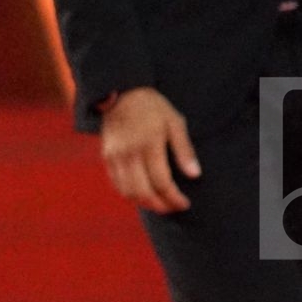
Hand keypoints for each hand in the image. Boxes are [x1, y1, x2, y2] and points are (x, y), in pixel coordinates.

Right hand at [100, 87, 200, 213]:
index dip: (174, 198)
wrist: (122, 93)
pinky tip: (143, 195)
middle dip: (161, 205)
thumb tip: (194, 175)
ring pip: (128, 192)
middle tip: (174, 208)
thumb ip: (184, 149)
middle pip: (143, 191)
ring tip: (160, 204)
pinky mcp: (107, 157)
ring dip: (145, 203)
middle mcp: (129, 152)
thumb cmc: (153, 107)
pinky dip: (130, 194)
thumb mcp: (174, 122)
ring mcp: (115, 156)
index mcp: (148, 144)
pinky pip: (117, 184)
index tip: (185, 203)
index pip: (161, 182)